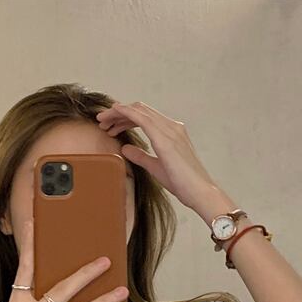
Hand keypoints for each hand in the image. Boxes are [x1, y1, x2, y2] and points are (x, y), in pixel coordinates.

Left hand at [95, 100, 218, 212]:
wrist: (199, 192)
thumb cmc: (182, 183)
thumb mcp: (155, 167)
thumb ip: (141, 156)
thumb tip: (126, 148)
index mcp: (171, 132)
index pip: (145, 117)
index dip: (125, 118)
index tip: (110, 127)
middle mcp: (172, 126)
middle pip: (140, 110)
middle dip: (118, 113)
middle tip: (101, 122)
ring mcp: (170, 130)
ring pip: (139, 110)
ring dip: (118, 113)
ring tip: (102, 122)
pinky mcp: (165, 138)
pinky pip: (142, 118)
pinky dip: (126, 112)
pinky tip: (114, 112)